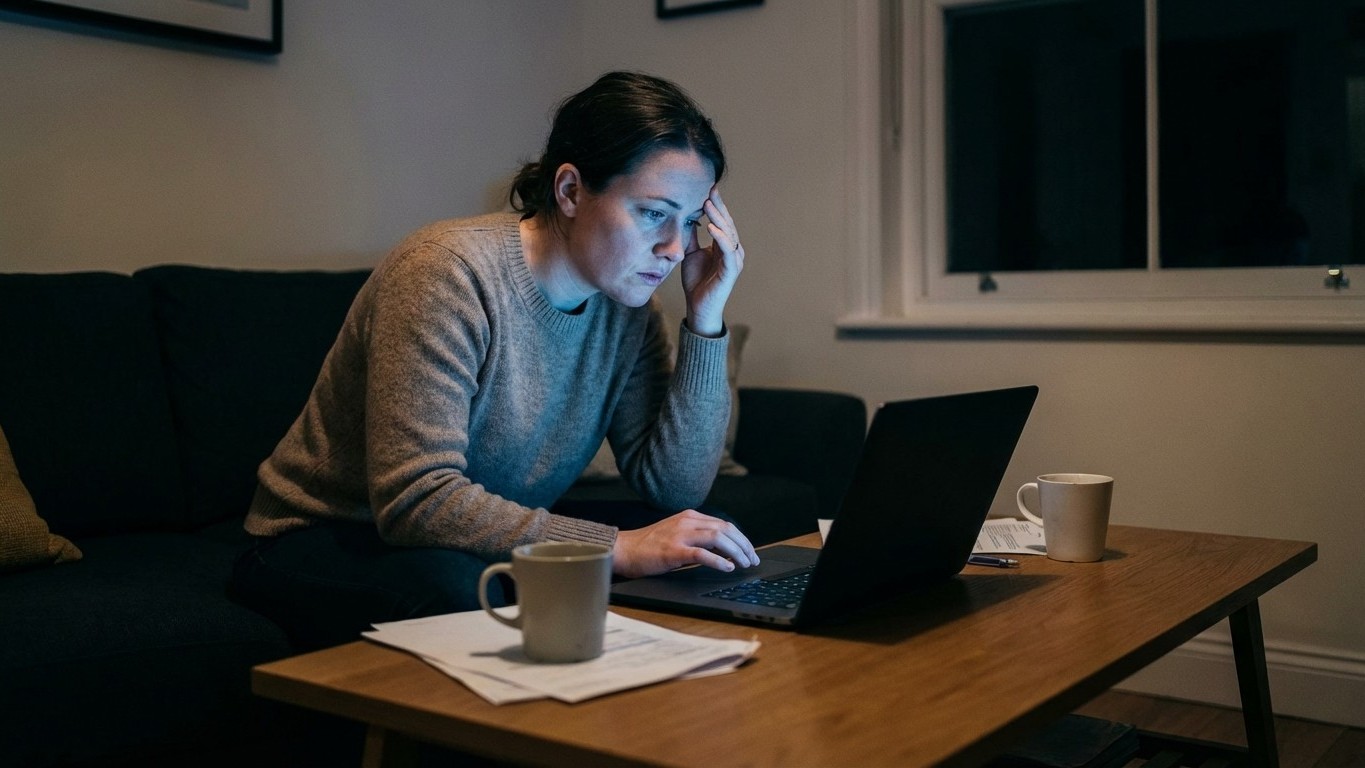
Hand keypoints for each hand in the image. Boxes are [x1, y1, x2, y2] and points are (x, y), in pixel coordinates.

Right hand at [612, 509, 759, 577]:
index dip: (741, 539)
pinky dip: (718, 561)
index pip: (724, 525)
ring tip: (743, 564)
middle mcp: (687, 522)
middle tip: (752, 560)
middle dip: (744, 545)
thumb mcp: (677, 535)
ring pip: (718, 538)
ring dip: (736, 552)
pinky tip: (727, 567)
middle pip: (726, 529)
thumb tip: (724, 552)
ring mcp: (680, 535)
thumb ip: (699, 539)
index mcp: (690, 516)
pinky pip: (702, 553)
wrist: (624, 550)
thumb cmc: (649, 546)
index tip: (749, 552)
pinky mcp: (673, 550)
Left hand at [681, 186, 743, 336]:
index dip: (716, 205)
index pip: (721, 221)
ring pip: (729, 234)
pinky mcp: (731, 271)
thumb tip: (685, 216)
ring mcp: (734, 260)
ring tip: (708, 204)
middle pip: (727, 223)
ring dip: (719, 218)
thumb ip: (690, 236)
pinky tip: (712, 227)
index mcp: (723, 246)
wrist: (698, 308)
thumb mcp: (689, 253)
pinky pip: (728, 251)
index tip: (708, 188)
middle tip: (709, 189)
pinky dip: (721, 238)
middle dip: (718, 206)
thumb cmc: (696, 282)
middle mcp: (732, 250)